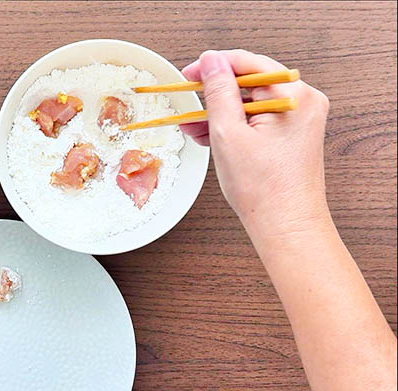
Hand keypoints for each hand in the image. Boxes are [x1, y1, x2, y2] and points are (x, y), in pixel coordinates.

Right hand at [180, 50, 331, 233]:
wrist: (286, 226)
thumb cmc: (264, 190)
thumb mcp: (229, 133)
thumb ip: (218, 92)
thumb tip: (211, 61)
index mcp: (295, 95)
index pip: (248, 63)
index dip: (214, 66)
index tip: (189, 74)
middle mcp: (303, 102)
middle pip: (250, 82)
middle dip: (215, 94)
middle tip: (188, 102)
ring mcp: (300, 119)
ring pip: (251, 102)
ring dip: (221, 112)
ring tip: (193, 126)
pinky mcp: (292, 135)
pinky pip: (258, 119)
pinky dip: (234, 125)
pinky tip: (210, 135)